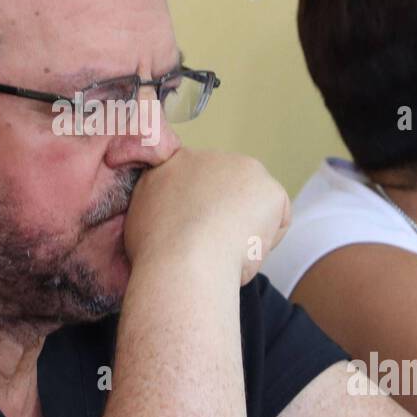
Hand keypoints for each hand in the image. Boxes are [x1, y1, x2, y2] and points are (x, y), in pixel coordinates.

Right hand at [124, 148, 290, 284]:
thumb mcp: (141, 218)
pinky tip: (243, 251)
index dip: (195, 213)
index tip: (190, 236)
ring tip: (222, 252)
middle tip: (208, 249)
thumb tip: (177, 220)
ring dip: (243, 230)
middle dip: (223, 217)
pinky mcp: (270, 189)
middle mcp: (207, 157)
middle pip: (225, 191)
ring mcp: (242, 168)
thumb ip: (161, 208)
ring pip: (251, 207)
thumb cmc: (158, 250)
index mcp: (172, 163)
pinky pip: (274, 224)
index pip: (193, 184)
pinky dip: (264, 244)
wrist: (182, 259)